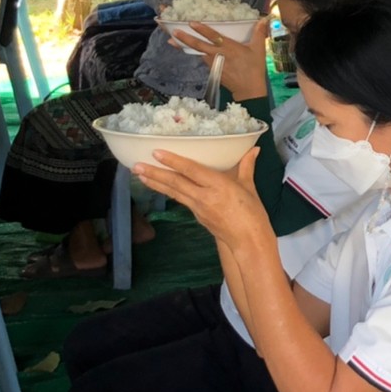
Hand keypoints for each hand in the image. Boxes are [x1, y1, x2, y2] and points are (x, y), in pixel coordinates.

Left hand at [133, 148, 269, 246]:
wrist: (249, 242)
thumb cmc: (253, 214)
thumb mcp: (249, 188)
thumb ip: (246, 167)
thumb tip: (254, 149)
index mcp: (219, 186)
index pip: (191, 170)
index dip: (173, 161)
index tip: (156, 153)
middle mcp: (204, 196)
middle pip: (176, 183)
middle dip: (155, 173)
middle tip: (136, 165)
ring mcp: (198, 208)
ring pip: (174, 192)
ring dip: (155, 183)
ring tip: (139, 175)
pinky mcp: (197, 217)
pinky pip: (181, 200)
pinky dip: (168, 192)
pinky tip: (160, 187)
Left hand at [173, 17, 268, 101]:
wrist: (248, 89)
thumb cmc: (254, 68)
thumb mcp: (258, 50)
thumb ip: (259, 33)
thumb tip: (263, 20)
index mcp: (229, 48)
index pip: (213, 36)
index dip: (202, 30)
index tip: (191, 23)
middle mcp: (218, 54)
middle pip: (198, 45)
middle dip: (185, 39)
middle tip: (173, 32)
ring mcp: (213, 63)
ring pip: (197, 52)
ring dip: (185, 46)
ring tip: (172, 41)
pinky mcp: (212, 69)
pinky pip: (201, 59)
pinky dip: (194, 53)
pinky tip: (187, 50)